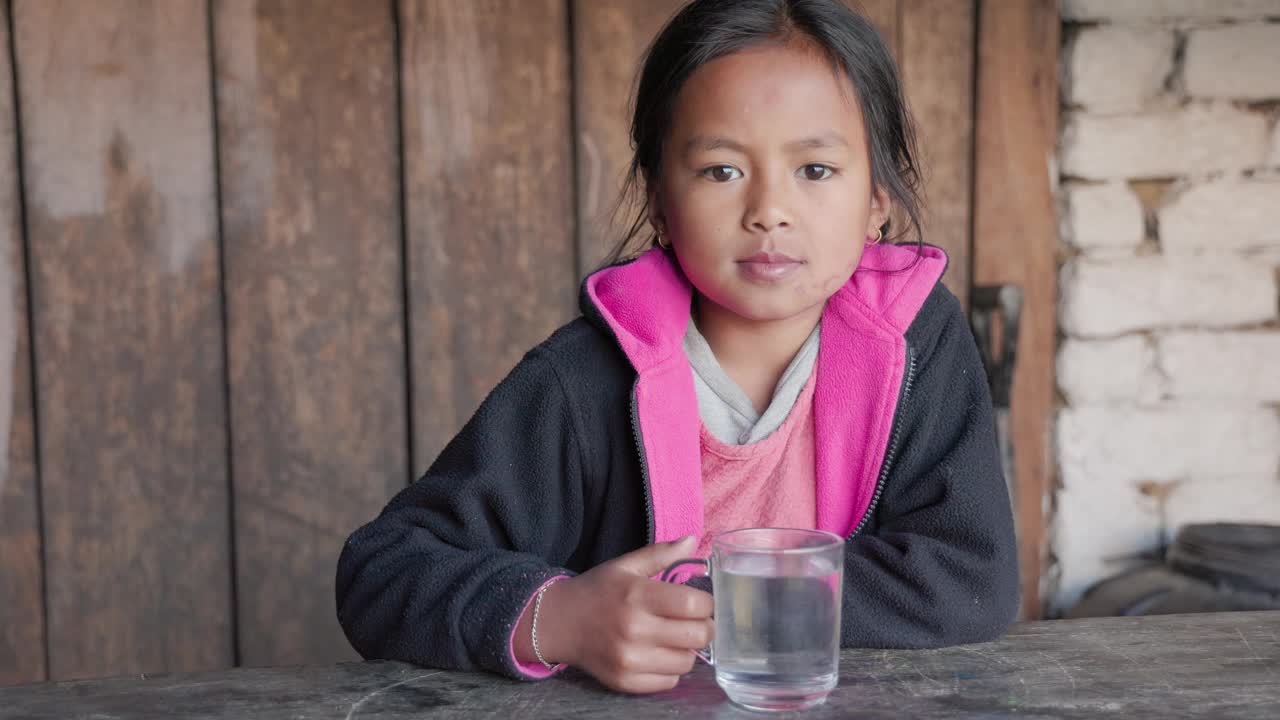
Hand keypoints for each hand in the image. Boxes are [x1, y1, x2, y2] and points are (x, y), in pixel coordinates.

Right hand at [534, 536, 713, 692]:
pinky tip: (659, 654)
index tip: (700, 602)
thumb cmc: (597, 591)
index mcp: (638, 595)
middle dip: (704, 627)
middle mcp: (634, 629)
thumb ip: (661, 554)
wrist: (558, 623)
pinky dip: (670, 670)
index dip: (706, 603)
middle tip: (695, 622)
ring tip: (674, 638)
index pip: (694, 605)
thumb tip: (692, 540)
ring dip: (687, 650)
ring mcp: (629, 659)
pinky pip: (669, 682)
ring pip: (687, 663)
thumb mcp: (625, 566)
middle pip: (698, 636)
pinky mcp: (624, 681)